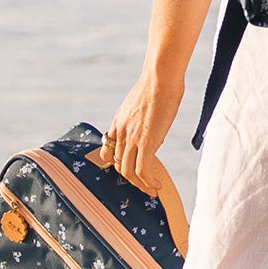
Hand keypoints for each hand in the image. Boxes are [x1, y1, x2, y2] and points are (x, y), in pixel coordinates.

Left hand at [97, 67, 181, 197]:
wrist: (160, 79)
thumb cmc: (158, 85)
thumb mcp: (142, 103)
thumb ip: (141, 116)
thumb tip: (152, 122)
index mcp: (118, 122)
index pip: (108, 150)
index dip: (116, 163)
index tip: (129, 168)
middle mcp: (121, 132)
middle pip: (117, 164)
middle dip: (130, 178)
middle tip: (143, 184)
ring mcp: (132, 138)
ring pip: (127, 171)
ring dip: (139, 185)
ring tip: (150, 189)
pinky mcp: (146, 142)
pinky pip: (142, 170)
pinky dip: (148, 182)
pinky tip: (156, 186)